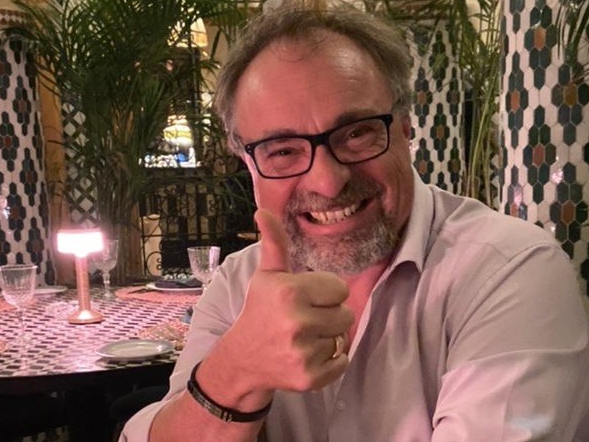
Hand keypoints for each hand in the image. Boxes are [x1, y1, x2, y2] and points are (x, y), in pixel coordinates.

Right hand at [217, 209, 353, 393]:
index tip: (305, 300)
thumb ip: (274, 243)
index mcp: (290, 291)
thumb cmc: (260, 311)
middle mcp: (297, 321)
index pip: (339, 288)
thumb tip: (264, 211)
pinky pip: (342, 362)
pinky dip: (331, 361)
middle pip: (346, 314)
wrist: (242, 360)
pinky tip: (308, 355)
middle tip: (305, 320)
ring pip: (342, 337)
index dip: (325, 293)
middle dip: (328, 315)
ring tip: (303, 337)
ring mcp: (304, 352)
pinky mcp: (310, 377)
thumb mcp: (267, 276)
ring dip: (327, 338)